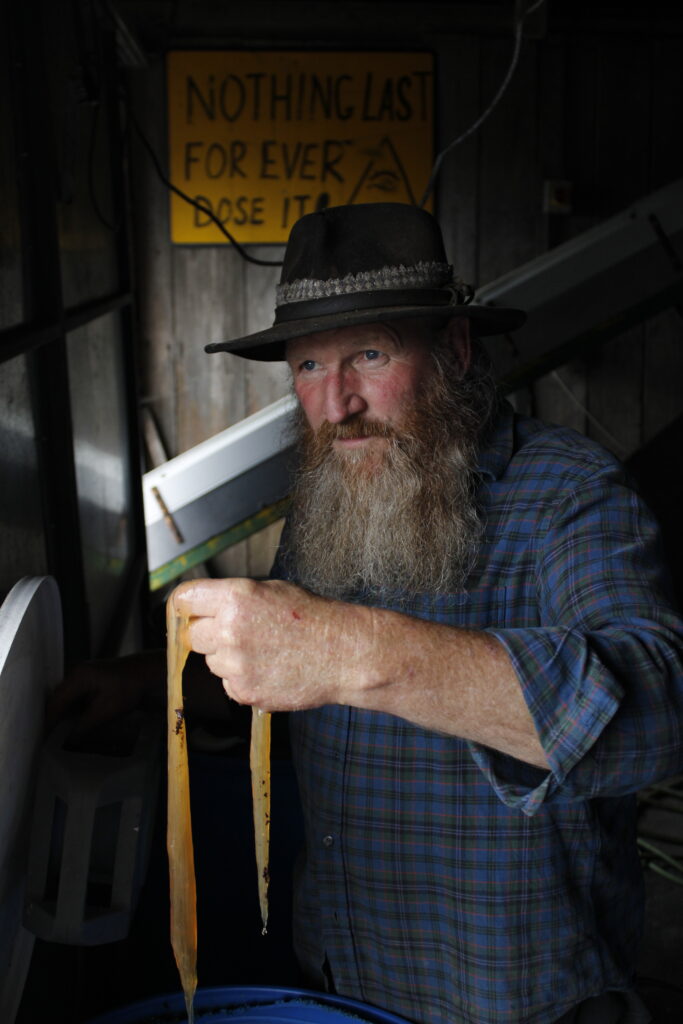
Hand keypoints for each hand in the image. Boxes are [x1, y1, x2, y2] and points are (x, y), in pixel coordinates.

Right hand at [46, 652, 161, 741]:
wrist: (147, 673)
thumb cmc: (129, 688)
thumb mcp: (107, 710)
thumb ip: (85, 725)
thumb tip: (69, 740)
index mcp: (78, 677)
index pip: (55, 703)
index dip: (48, 722)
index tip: (43, 738)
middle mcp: (76, 673)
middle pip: (58, 699)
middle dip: (53, 718)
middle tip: (49, 738)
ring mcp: (83, 674)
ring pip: (66, 698)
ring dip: (63, 714)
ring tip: (59, 733)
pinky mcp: (90, 679)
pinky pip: (76, 696)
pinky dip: (73, 709)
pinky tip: (75, 722)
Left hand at [172, 577, 366, 711]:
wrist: (343, 653)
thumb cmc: (312, 618)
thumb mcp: (270, 591)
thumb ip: (233, 599)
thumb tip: (203, 608)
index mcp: (235, 598)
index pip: (184, 599)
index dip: (187, 606)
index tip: (190, 612)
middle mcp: (229, 630)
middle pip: (192, 635)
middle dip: (208, 634)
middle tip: (238, 634)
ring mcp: (236, 665)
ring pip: (212, 662)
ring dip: (228, 658)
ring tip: (264, 652)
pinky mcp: (244, 692)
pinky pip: (229, 684)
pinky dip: (243, 680)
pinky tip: (270, 669)